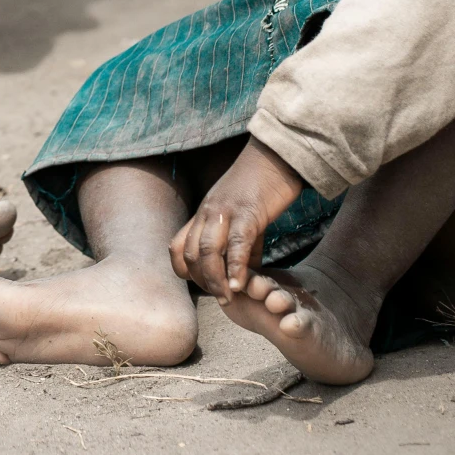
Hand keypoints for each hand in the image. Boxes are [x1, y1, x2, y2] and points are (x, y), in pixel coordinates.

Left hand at [168, 138, 303, 300]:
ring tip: (227, 298)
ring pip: (207, 252)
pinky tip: (240, 284)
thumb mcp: (245, 217)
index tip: (204, 287)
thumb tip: (243, 273)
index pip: (177, 247)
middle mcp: (207, 212)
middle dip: (202, 282)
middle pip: (190, 254)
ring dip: (215, 280)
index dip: (186, 271)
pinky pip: (236, 244)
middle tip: (220, 299)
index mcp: (203, 213)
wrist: (277, 155)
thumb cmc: (263, 187)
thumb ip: (242, 245)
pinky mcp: (248, 212)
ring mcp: (225, 211)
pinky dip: (235, 267)